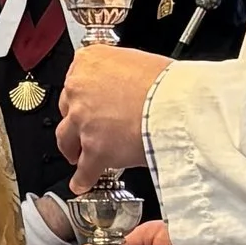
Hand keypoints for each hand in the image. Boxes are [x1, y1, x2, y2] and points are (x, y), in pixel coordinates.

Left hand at [56, 44, 167, 185]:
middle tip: (87, 127)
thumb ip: (119, 74)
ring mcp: (83, 120)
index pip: (76, 78)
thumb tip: (121, 85)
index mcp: (90, 62)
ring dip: (72, 148)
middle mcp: (80, 89)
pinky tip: (81, 183)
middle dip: (77, 119)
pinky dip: (82, 178)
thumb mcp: (139, 62)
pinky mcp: (94, 149)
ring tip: (78, 156)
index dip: (84, 94)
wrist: (178, 105)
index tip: (88, 102)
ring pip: (67, 138)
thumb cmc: (168, 83)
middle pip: (67, 108)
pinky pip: (84, 169)